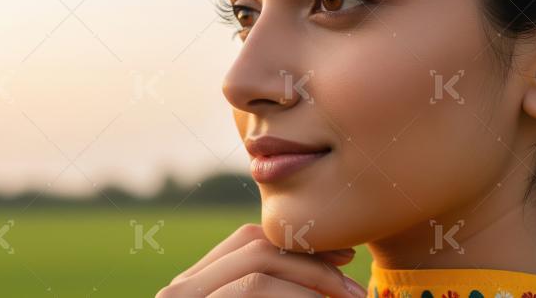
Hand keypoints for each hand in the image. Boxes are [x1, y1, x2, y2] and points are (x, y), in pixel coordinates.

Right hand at [156, 223, 366, 297]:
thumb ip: (267, 294)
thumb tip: (323, 277)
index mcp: (196, 287)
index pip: (248, 243)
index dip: (298, 244)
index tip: (341, 257)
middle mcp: (182, 287)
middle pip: (254, 244)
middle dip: (309, 254)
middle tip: (353, 271)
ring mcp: (182, 297)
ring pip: (258, 261)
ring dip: (311, 275)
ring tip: (348, 295)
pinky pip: (253, 287)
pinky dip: (296, 293)